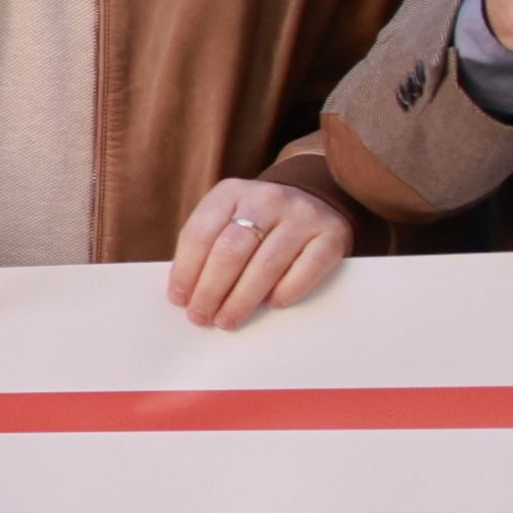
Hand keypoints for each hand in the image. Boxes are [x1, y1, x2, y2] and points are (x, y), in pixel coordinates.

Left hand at [167, 175, 354, 329]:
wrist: (316, 198)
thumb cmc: (260, 222)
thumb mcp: (229, 219)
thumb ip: (208, 247)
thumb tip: (188, 295)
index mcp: (232, 192)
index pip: (200, 234)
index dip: (186, 272)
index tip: (179, 300)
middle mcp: (268, 198)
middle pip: (231, 251)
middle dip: (210, 291)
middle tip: (201, 317)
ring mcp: (303, 215)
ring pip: (266, 265)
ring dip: (241, 300)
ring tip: (227, 320)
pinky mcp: (332, 235)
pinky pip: (306, 271)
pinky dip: (285, 292)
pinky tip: (270, 304)